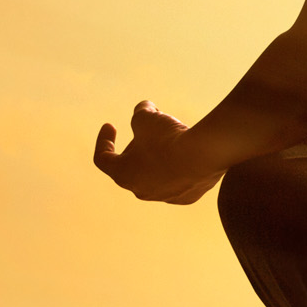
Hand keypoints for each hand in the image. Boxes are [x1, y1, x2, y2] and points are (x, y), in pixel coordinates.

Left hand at [92, 99, 220, 203]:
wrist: (204, 155)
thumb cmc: (167, 138)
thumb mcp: (146, 117)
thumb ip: (140, 113)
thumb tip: (145, 109)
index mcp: (123, 174)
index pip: (103, 158)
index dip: (104, 140)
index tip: (109, 125)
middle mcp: (141, 190)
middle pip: (133, 165)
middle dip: (138, 143)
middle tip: (151, 124)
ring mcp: (165, 196)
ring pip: (157, 173)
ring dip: (159, 154)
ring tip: (172, 134)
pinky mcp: (187, 197)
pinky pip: (179, 179)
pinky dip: (180, 164)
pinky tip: (189, 150)